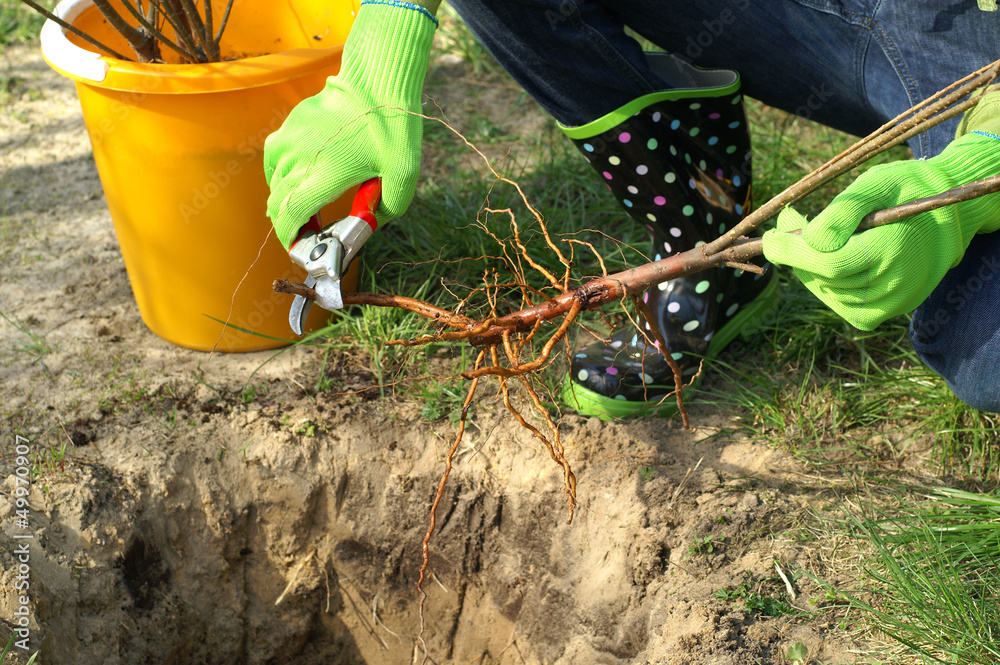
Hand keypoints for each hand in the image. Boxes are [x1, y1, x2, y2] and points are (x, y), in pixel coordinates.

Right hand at [264, 2, 437, 248]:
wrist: (377, 80)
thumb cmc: (392, 127)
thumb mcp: (403, 175)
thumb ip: (388, 207)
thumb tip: (370, 222)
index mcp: (325, 174)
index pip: (290, 215)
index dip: (289, 236)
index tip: (296, 246)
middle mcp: (300, 158)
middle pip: (277, 202)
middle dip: (287, 223)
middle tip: (307, 232)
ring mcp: (291, 139)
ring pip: (272, 181)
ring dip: (282, 199)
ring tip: (303, 206)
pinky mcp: (290, 125)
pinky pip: (273, 158)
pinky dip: (279, 175)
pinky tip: (296, 177)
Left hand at [762, 132, 999, 329]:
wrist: (947, 217)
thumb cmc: (905, 192)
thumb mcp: (876, 185)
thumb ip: (842, 211)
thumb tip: (808, 238)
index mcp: (892, 248)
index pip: (829, 263)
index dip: (791, 252)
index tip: (770, 237)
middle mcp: (894, 282)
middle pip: (824, 278)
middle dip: (798, 254)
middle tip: (790, 227)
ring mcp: (893, 302)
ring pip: (829, 293)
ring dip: (811, 269)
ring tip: (814, 242)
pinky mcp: (890, 312)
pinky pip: (844, 307)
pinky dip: (828, 286)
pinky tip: (829, 263)